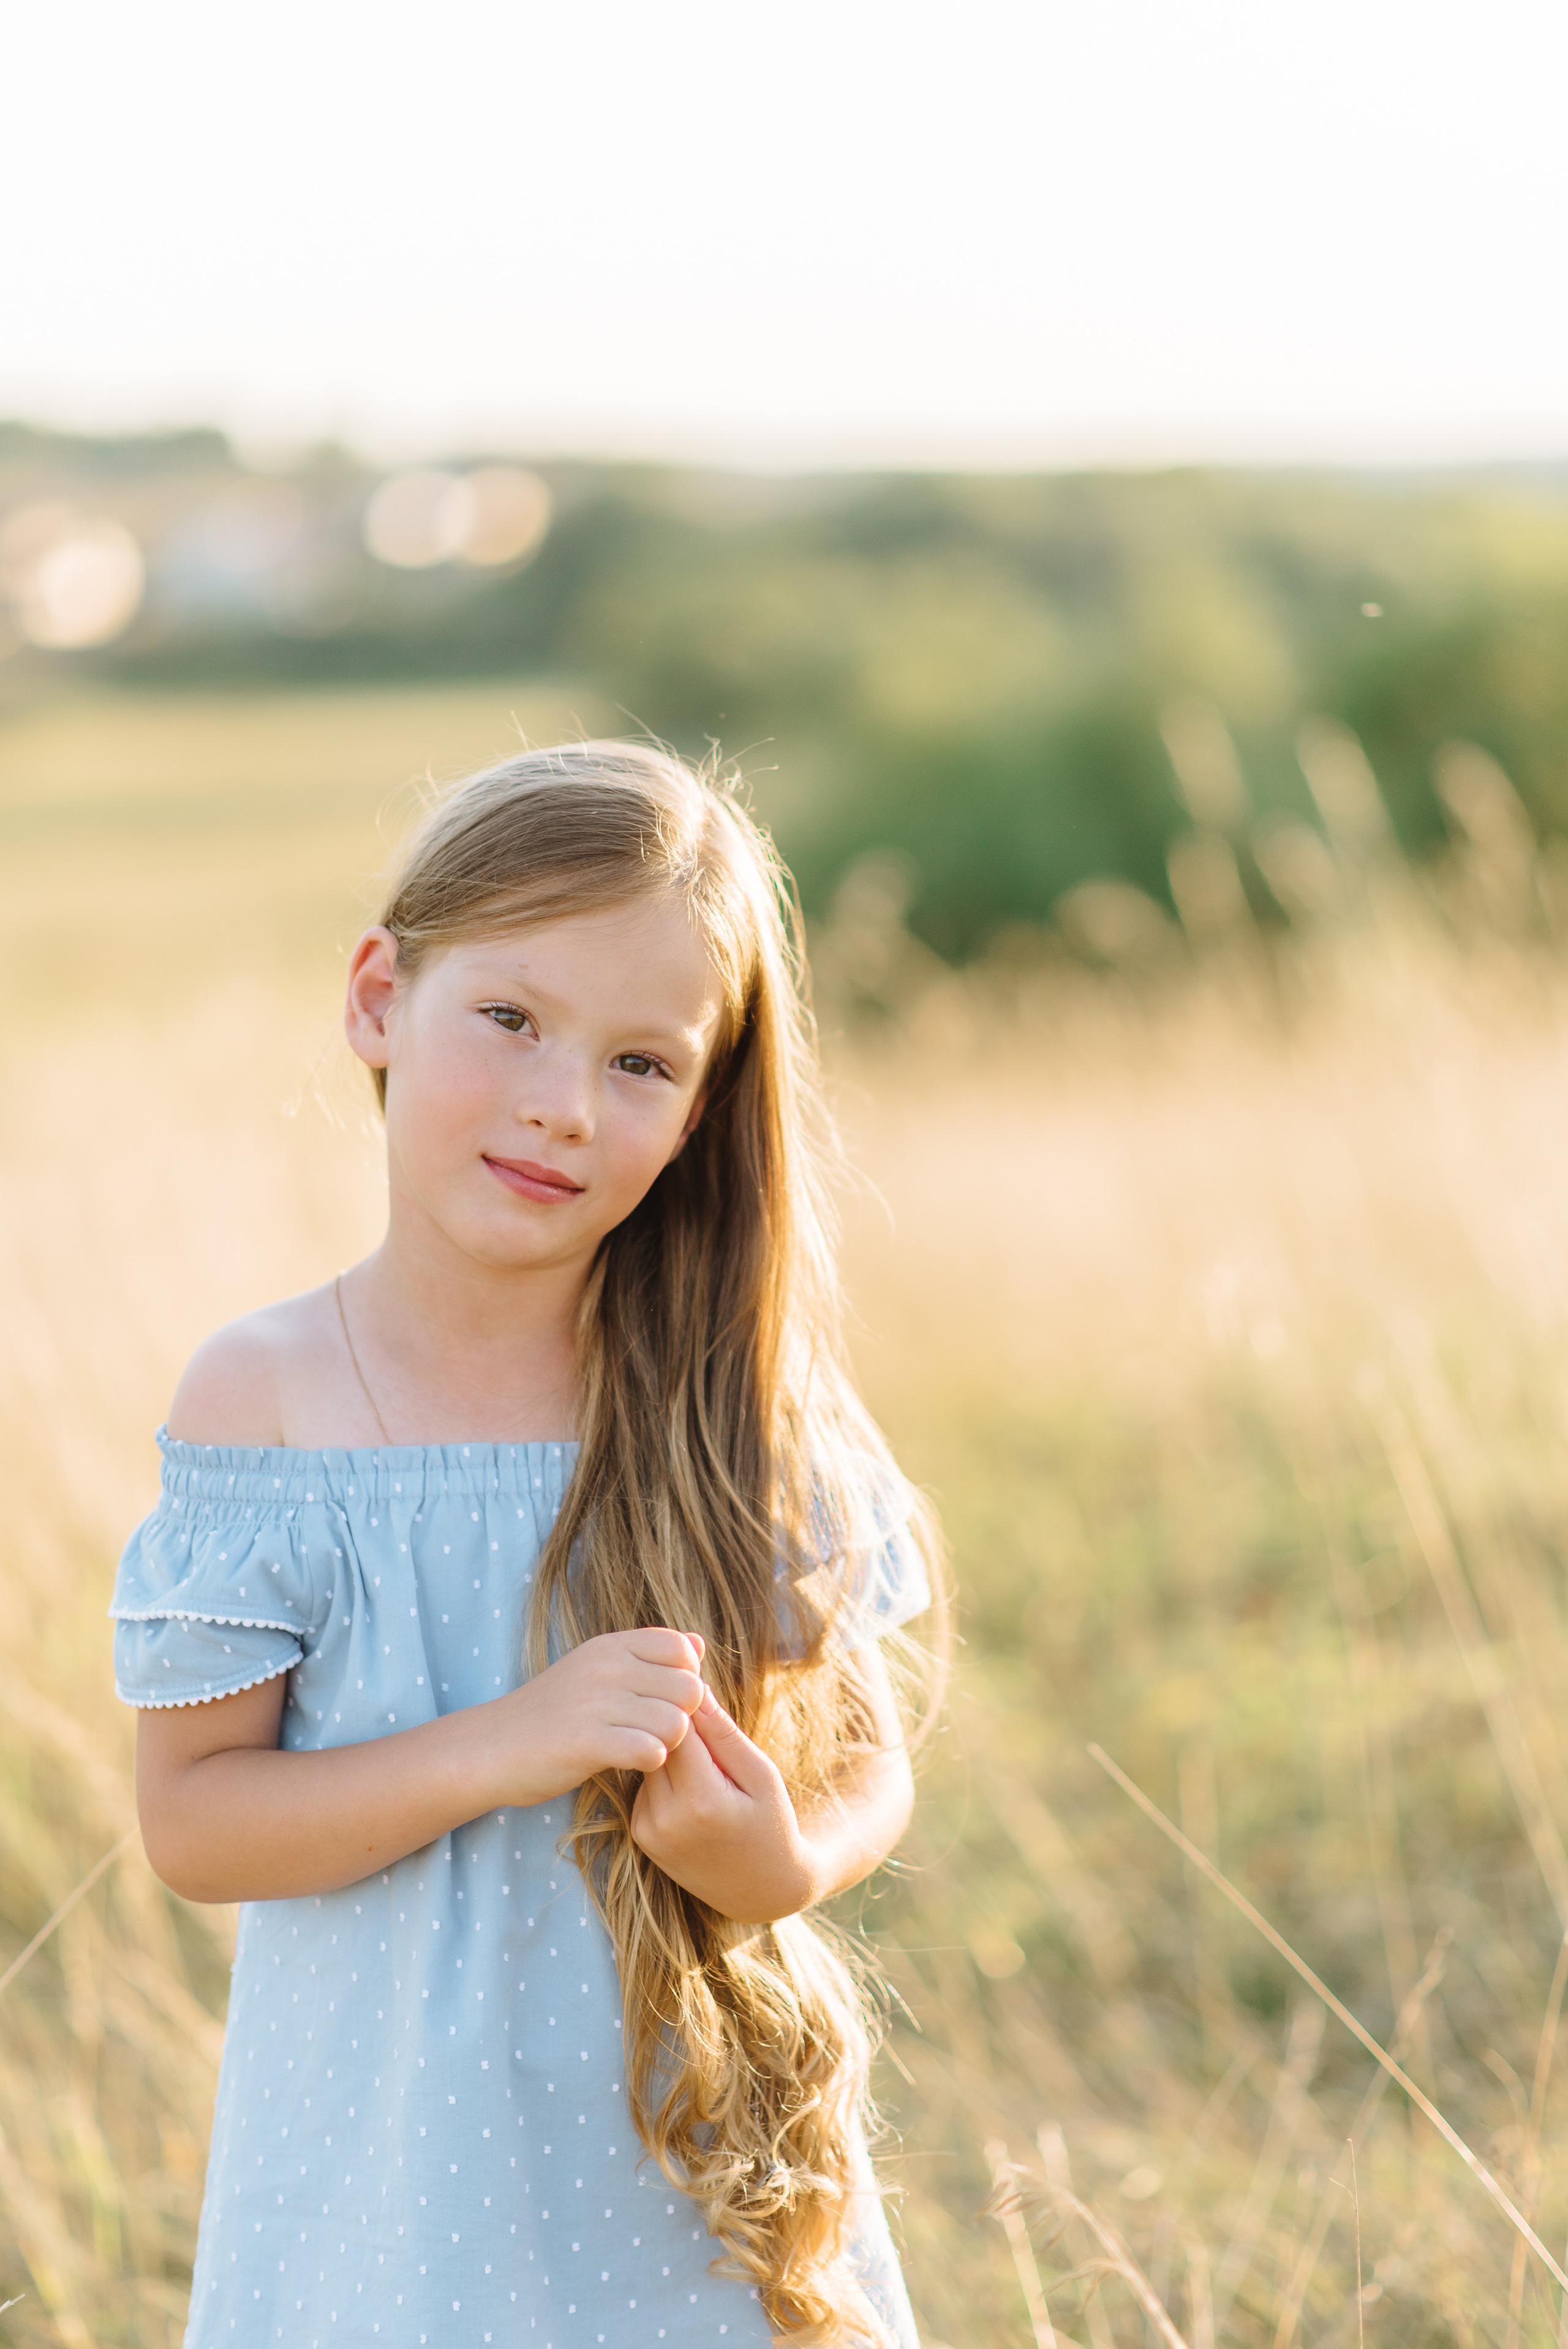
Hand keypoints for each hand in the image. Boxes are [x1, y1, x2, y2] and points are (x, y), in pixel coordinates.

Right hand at [476, 1628, 705, 1809]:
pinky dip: (649, 1762)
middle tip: (655, 1731)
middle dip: (683, 1716)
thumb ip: (649, 1656)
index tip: (664, 1700)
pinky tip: (631, 1762)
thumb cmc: (553, 1712)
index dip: (685, 1677)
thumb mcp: (598, 1669)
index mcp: (611, 1645)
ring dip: (668, 1743)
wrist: (492, 1746)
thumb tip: (699, 1642)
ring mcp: (596, 1703)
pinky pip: (651, 1750)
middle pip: (688, 1688)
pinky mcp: (587, 1742)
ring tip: (643, 1747)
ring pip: (676, 1722)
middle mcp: (606, 1666)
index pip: (681, 1648)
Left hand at [629, 1688, 817, 1922]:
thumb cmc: (772, 1825)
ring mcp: (649, 1831)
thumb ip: (725, 1734)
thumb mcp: (762, 1775)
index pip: (677, 1728)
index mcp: (702, 1801)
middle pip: (656, 1743)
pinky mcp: (642, 1836)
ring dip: (668, 1749)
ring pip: (647, 1761)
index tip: (695, 1683)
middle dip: (674, 1722)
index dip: (685, 1702)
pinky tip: (690, 1780)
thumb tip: (696, 1689)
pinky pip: (645, 1785)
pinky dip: (663, 1775)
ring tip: (701, 1749)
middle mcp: (666, 1819)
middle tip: (695, 1707)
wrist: (761, 1889)